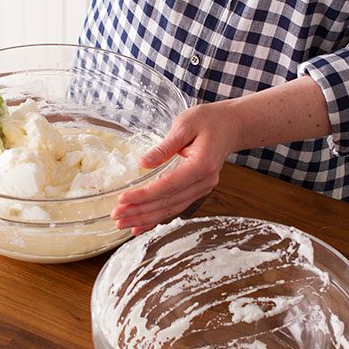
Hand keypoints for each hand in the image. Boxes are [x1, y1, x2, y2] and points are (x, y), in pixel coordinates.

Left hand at [111, 102, 237, 234]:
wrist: (231, 126)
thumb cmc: (208, 121)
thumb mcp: (184, 125)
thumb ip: (164, 147)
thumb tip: (143, 163)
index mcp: (201, 165)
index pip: (168, 186)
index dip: (144, 195)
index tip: (123, 199)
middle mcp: (204, 182)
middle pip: (168, 203)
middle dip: (140, 212)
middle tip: (116, 216)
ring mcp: (202, 189)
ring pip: (170, 210)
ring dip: (145, 218)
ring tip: (122, 223)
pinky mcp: (197, 191)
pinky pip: (175, 208)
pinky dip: (156, 218)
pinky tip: (140, 227)